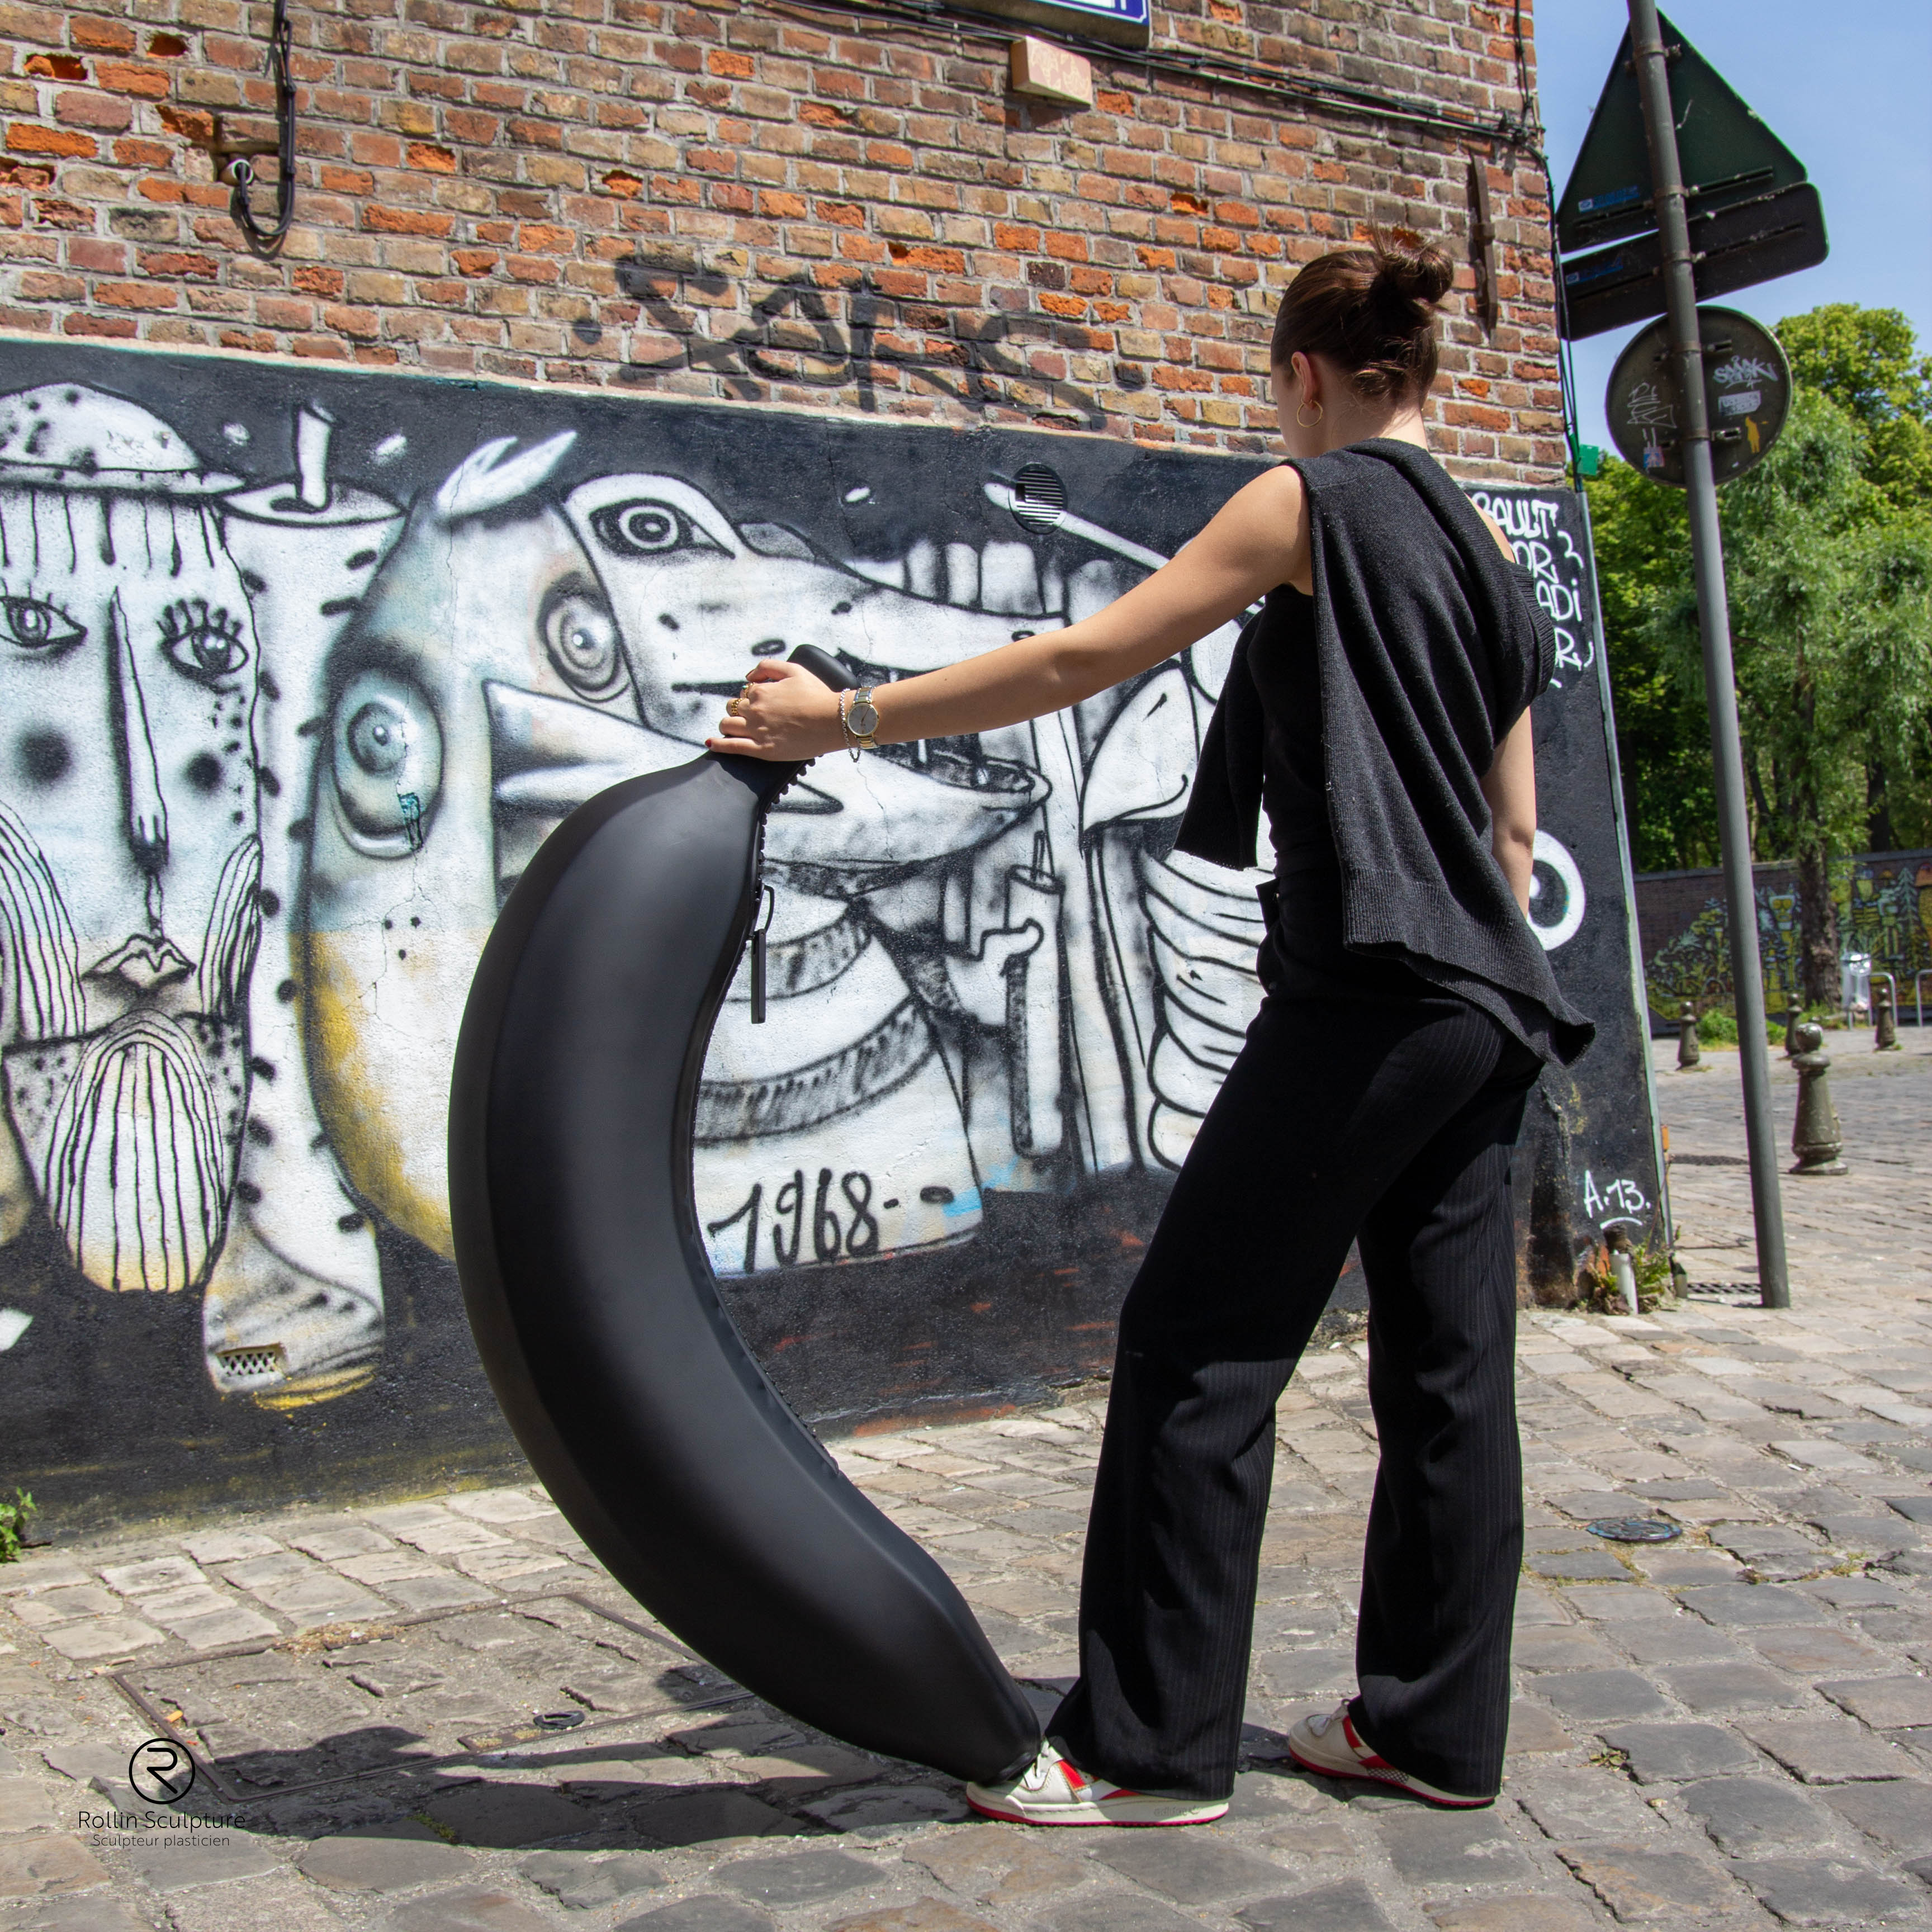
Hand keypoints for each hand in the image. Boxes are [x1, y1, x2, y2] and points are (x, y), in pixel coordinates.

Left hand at [704, 660, 847, 761]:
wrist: (833, 720)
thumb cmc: (817, 695)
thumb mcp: (794, 670)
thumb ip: (767, 667)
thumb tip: (748, 676)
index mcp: (760, 691)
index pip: (744, 693)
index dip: (751, 697)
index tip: (762, 702)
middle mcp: (754, 710)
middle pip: (732, 708)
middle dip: (739, 710)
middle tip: (752, 716)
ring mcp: (756, 731)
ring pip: (727, 725)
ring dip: (727, 724)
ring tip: (733, 728)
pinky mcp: (762, 750)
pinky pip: (732, 747)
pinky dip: (718, 744)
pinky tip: (711, 743)